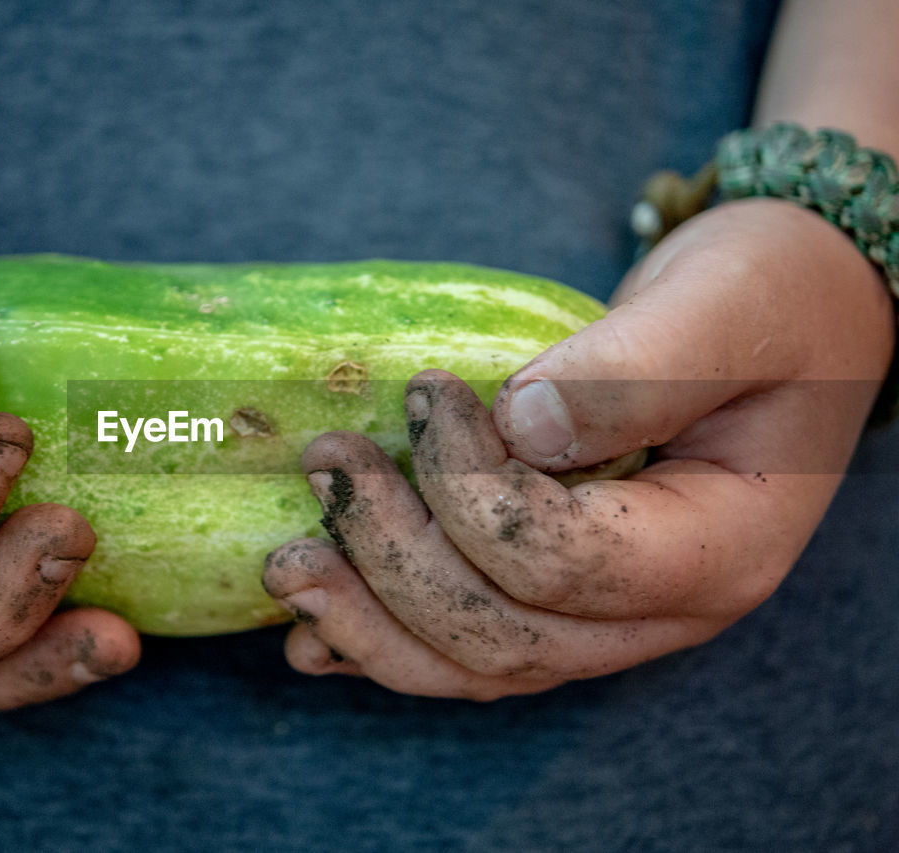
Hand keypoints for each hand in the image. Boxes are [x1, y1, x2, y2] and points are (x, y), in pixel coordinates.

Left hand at [263, 199, 894, 698]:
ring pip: (474, 663)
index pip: (563, 563)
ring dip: (369, 619)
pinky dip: (383, 642)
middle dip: (394, 559)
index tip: (429, 394)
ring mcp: (606, 617)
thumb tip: (518, 424)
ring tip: (285, 564)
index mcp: (716, 550)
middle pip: (503, 633)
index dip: (472, 490)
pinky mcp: (556, 596)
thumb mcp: (723, 312)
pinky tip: (311, 631)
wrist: (784, 321)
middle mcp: (660, 610)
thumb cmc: (766, 303)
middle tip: (325, 466)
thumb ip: (632, 371)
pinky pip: (465, 648)